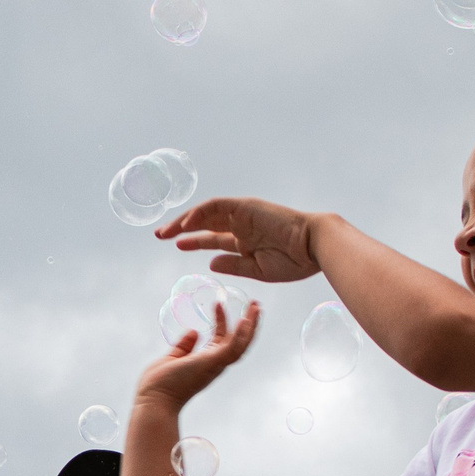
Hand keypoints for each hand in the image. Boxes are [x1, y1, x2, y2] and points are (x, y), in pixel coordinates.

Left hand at [135, 301, 260, 409]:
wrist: (154, 400)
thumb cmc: (159, 384)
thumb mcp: (172, 358)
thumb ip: (184, 347)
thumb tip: (194, 331)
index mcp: (206, 362)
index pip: (221, 339)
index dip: (222, 321)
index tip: (218, 304)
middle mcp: (215, 364)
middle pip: (240, 342)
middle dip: (250, 324)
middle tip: (254, 305)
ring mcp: (215, 364)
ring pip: (242, 344)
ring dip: (251, 325)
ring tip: (255, 306)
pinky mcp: (212, 363)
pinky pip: (232, 348)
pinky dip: (240, 335)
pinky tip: (243, 320)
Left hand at [158, 198, 328, 283]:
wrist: (314, 248)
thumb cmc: (293, 262)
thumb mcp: (257, 269)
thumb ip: (233, 264)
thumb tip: (210, 262)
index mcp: (245, 240)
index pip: (213, 238)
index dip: (193, 241)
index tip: (176, 245)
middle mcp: (241, 225)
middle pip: (205, 223)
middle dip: (181, 228)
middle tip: (160, 235)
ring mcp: (243, 214)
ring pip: (206, 212)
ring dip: (185, 220)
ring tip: (166, 231)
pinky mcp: (245, 206)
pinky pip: (217, 206)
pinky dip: (200, 213)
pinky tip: (185, 223)